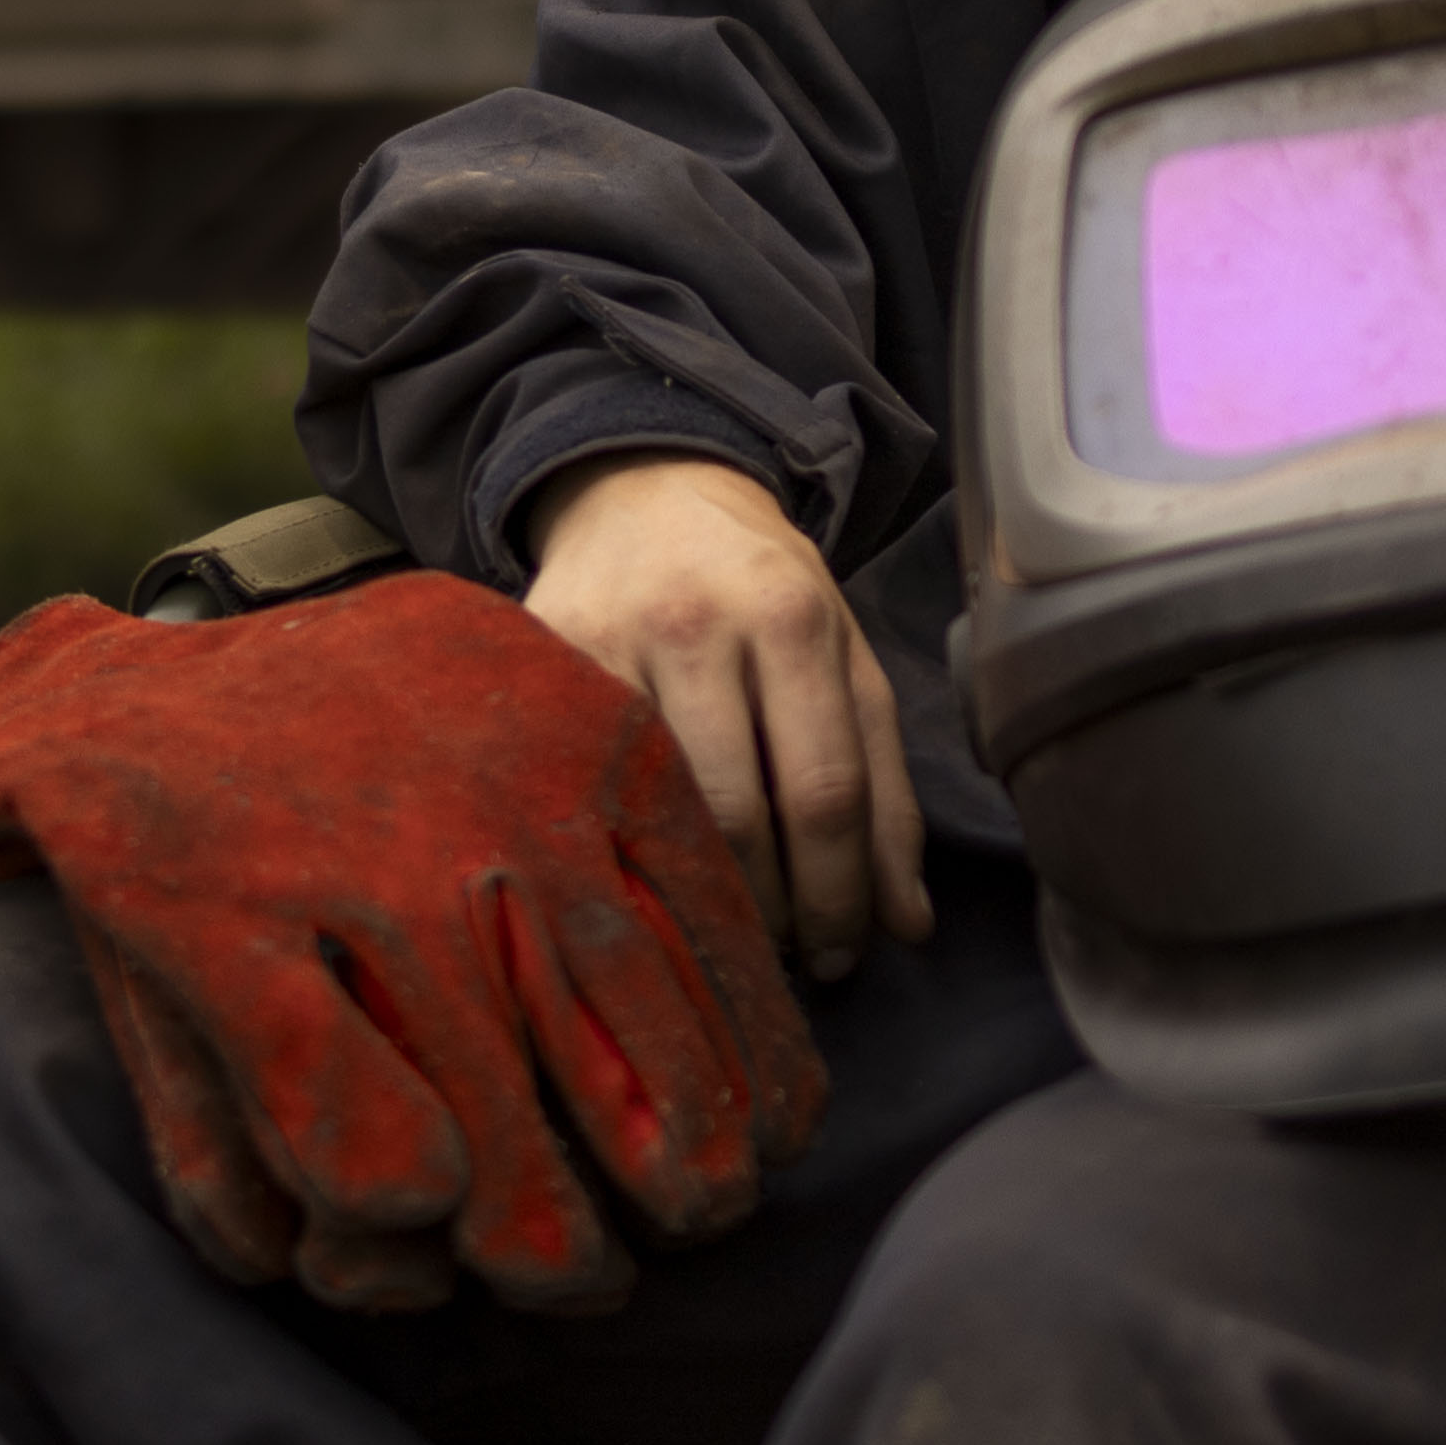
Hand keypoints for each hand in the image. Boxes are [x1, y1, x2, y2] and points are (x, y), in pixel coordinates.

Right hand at [521, 454, 931, 981]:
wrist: (645, 490)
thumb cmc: (760, 590)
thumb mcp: (845, 659)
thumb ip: (883, 788)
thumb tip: (905, 924)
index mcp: (792, 616)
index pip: (825, 791)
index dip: (839, 895)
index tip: (843, 954)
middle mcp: (697, 623)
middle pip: (738, 815)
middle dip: (771, 910)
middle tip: (783, 955)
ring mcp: (608, 641)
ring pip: (650, 812)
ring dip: (693, 895)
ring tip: (720, 927)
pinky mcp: (540, 658)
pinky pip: (578, 785)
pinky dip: (614, 849)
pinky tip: (640, 879)